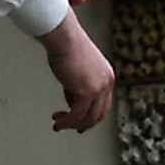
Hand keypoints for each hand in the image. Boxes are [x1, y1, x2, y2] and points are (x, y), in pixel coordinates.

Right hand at [36, 10, 115, 132]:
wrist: (64, 37)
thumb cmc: (67, 44)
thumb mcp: (78, 66)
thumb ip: (78, 83)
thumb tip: (72, 98)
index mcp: (106, 75)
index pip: (104, 102)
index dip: (92, 113)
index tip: (79, 117)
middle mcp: (106, 82)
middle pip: (100, 113)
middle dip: (85, 123)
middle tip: (73, 127)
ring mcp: (98, 88)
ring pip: (88, 117)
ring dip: (73, 124)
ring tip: (60, 125)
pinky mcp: (86, 92)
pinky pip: (76, 115)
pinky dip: (66, 122)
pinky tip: (58, 123)